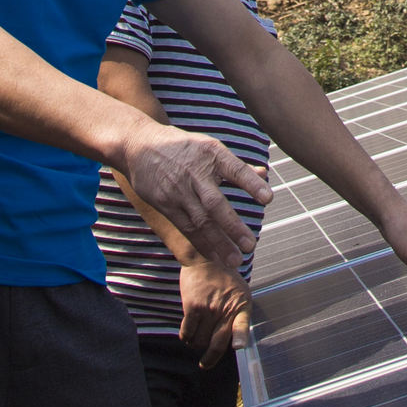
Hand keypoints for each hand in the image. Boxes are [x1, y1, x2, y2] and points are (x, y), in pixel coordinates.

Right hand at [120, 122, 270, 272]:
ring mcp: (178, 191)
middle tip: (250, 246)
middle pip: (214, 203)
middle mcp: (194, 173)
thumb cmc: (182, 147)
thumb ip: (237, 166)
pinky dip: (200, 243)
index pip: (235, 170)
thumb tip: (264, 174)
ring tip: (235, 260)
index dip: (251, 184)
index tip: (268, 199)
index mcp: (211, 154)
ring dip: (218, 243)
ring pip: (199, 221)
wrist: (138, 146)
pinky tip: (214, 256)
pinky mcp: (165, 204)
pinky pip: (185, 227)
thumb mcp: (210, 147)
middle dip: (232, 226)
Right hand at [178, 253, 249, 368]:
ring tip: (196, 341)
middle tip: (205, 364)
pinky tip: (187, 336)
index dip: (240, 337)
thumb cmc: (225, 279)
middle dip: (210, 359)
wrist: (206, 259)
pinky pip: (187, 332)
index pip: (242, 325)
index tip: (237, 347)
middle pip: (217, 343)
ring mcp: (208, 309)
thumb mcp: (241, 294)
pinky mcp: (192, 307)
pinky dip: (186, 338)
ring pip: (200, 340)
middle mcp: (225, 310)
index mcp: (240, 306)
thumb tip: (237, 341)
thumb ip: (239, 316)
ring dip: (196, 345)